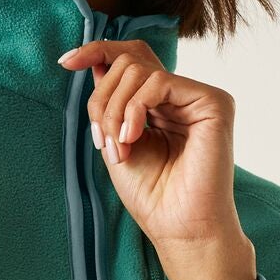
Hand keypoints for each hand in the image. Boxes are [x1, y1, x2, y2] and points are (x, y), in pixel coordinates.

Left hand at [58, 39, 257, 279]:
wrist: (179, 228)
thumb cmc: (152, 196)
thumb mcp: (116, 140)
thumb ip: (109, 102)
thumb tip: (95, 61)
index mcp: (161, 103)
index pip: (131, 58)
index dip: (96, 51)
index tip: (66, 62)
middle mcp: (182, 95)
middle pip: (128, 61)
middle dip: (101, 98)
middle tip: (101, 139)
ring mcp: (199, 97)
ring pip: (138, 69)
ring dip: (113, 109)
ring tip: (118, 147)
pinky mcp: (214, 102)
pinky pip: (158, 82)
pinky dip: (133, 108)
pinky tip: (132, 138)